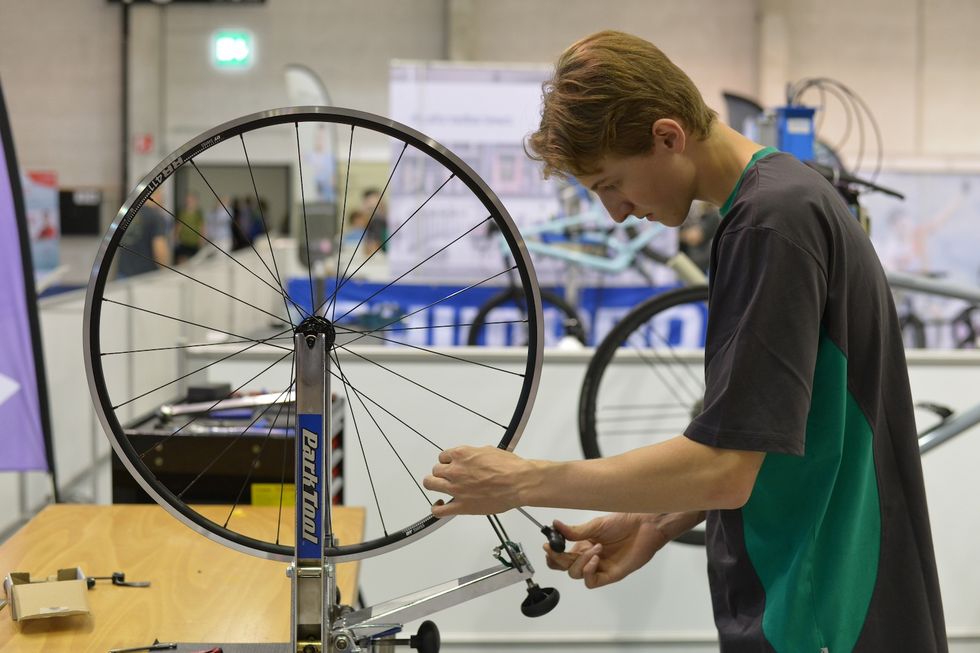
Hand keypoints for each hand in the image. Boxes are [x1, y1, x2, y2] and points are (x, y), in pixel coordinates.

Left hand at [423, 446, 530, 516]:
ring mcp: (456, 488)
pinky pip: (439, 510)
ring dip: (434, 485)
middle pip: (436, 470)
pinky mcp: (461, 506)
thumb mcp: (489, 450)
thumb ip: (475, 455)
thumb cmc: (509, 468)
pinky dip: (437, 508)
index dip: (448, 461)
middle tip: (447, 476)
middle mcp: (455, 470)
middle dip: (441, 472)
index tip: (451, 464)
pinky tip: (440, 506)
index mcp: (462, 454)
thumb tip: (474, 458)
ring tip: (438, 487)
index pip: (443, 456)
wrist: (518, 482)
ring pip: (431, 485)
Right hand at [543, 513, 668, 588]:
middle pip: (565, 567)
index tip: (548, 546)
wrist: (644, 526)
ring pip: (576, 574)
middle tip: (560, 548)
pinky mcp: (610, 575)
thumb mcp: (596, 525)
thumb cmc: (624, 522)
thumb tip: (555, 525)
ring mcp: (599, 567)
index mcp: (583, 544)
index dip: (552, 555)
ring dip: (580, 561)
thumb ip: (575, 531)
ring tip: (595, 547)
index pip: (561, 556)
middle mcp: (589, 557)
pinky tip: (595, 559)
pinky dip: (588, 571)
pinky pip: (591, 581)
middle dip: (560, 558)